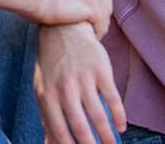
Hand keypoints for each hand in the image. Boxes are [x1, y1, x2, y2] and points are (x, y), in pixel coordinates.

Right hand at [27, 0, 111, 36]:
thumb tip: (71, 2)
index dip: (98, 6)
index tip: (91, 19)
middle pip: (106, 3)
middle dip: (101, 17)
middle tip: (92, 30)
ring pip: (105, 16)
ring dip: (99, 28)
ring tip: (91, 37)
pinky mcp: (94, 6)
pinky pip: (102, 25)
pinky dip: (97, 34)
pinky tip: (90, 39)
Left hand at [34, 22, 126, 142]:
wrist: (63, 31)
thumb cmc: (51, 67)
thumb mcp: (43, 90)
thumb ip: (47, 119)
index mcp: (48, 96)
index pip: (59, 130)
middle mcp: (65, 88)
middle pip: (80, 126)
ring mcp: (84, 78)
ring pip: (99, 115)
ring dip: (107, 136)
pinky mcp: (101, 70)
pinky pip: (113, 98)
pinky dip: (119, 116)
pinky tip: (121, 127)